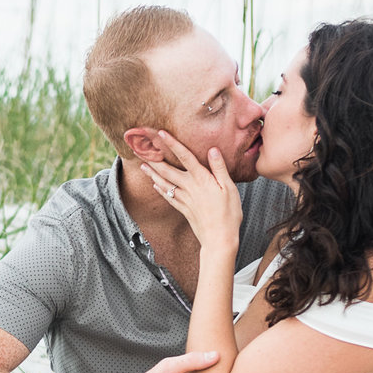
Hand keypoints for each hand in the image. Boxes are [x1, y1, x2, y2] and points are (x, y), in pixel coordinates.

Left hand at [144, 133, 242, 252]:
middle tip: (142, 150)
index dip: (173, 144)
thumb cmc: (229, 213)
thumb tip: (212, 149)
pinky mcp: (183, 209)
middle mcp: (189, 187)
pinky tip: (155, 184)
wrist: (219, 238)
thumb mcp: (229, 188)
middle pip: (168, 170)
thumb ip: (219, 168)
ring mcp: (184, 199)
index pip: (185, 156)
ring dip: (153, 173)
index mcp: (202, 179)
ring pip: (165, 183)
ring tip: (143, 165)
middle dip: (155, 159)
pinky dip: (160, 189)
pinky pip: (168, 196)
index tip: (162, 133)